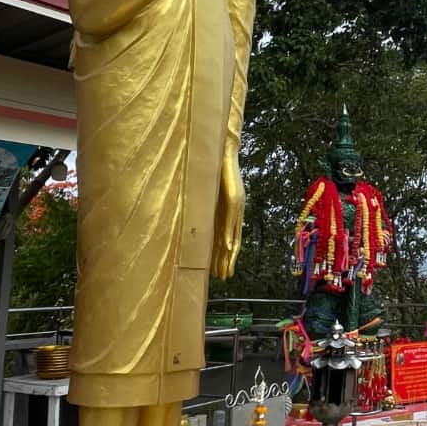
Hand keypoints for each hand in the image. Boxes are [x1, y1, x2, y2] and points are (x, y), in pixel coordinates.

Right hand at [212, 157, 245, 278]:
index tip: (219, 270)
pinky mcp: (234, 198)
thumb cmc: (213, 167)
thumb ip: (202, 205)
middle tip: (223, 277)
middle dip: (226, 260)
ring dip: (229, 254)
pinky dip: (229, 235)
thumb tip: (190, 218)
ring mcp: (236, 204)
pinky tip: (228, 249)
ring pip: (233, 235)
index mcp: (228, 208)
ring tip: (226, 271)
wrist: (224, 147)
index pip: (226, 236)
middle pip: (232, 240)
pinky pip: (231, 220)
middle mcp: (235, 209)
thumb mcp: (206, 191)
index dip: (223, 254)